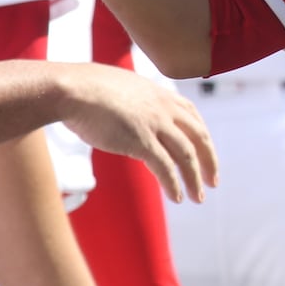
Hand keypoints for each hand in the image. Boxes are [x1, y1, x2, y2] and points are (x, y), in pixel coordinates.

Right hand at [56, 63, 216, 204]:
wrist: (72, 89)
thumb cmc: (87, 88)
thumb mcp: (123, 88)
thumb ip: (136, 101)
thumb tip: (131, 113)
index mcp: (160, 93)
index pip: (192, 115)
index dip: (202, 136)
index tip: (206, 152)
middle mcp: (163, 107)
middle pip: (198, 136)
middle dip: (208, 160)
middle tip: (213, 180)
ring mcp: (154, 123)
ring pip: (186, 155)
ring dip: (194, 179)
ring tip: (198, 197)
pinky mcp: (140, 141)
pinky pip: (165, 167)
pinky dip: (174, 184)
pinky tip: (177, 197)